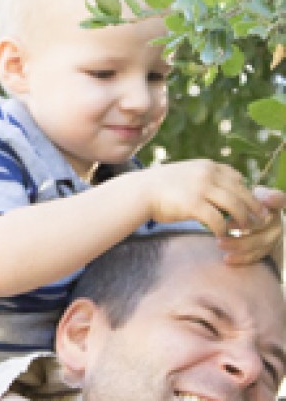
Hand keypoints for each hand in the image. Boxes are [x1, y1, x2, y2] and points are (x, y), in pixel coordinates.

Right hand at [144, 161, 269, 236]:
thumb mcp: (187, 173)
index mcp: (207, 165)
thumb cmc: (162, 186)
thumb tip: (223, 189)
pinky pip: (217, 220)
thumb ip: (205, 177)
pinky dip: (223, 229)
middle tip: (259, 220)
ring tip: (244, 229)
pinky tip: (223, 235)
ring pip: (234, 206)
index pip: (237, 177)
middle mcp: (207, 174)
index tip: (251, 204)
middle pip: (241, 191)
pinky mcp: (193, 204)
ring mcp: (201, 188)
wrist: (141, 192)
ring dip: (242, 219)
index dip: (247, 191)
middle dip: (253, 207)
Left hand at [217, 185, 284, 267]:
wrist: (245, 218)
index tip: (266, 199)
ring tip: (219, 243)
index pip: (280, 199)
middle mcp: (276, 220)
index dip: (274, 199)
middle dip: (244, 226)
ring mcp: (273, 237)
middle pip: (263, 225)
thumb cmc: (242, 202)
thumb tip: (264, 197)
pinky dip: (240, 258)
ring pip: (258, 243)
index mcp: (274, 203)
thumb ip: (247, 193)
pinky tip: (226, 258)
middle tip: (224, 227)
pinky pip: (254, 256)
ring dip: (238, 244)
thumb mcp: (243, 194)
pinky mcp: (264, 250)